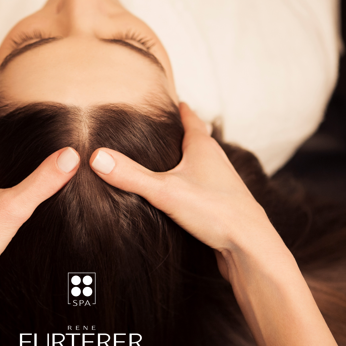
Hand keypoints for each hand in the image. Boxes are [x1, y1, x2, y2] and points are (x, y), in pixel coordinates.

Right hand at [89, 102, 271, 280]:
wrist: (249, 246)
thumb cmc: (214, 211)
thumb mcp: (165, 191)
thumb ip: (131, 175)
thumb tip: (96, 157)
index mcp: (203, 148)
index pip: (190, 119)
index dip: (179, 108)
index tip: (171, 99)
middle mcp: (216, 161)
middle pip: (197, 140)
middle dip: (180, 134)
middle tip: (162, 128)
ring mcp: (222, 184)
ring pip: (202, 165)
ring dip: (186, 161)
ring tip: (166, 161)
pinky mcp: (222, 206)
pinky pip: (203, 188)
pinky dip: (190, 185)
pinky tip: (178, 197)